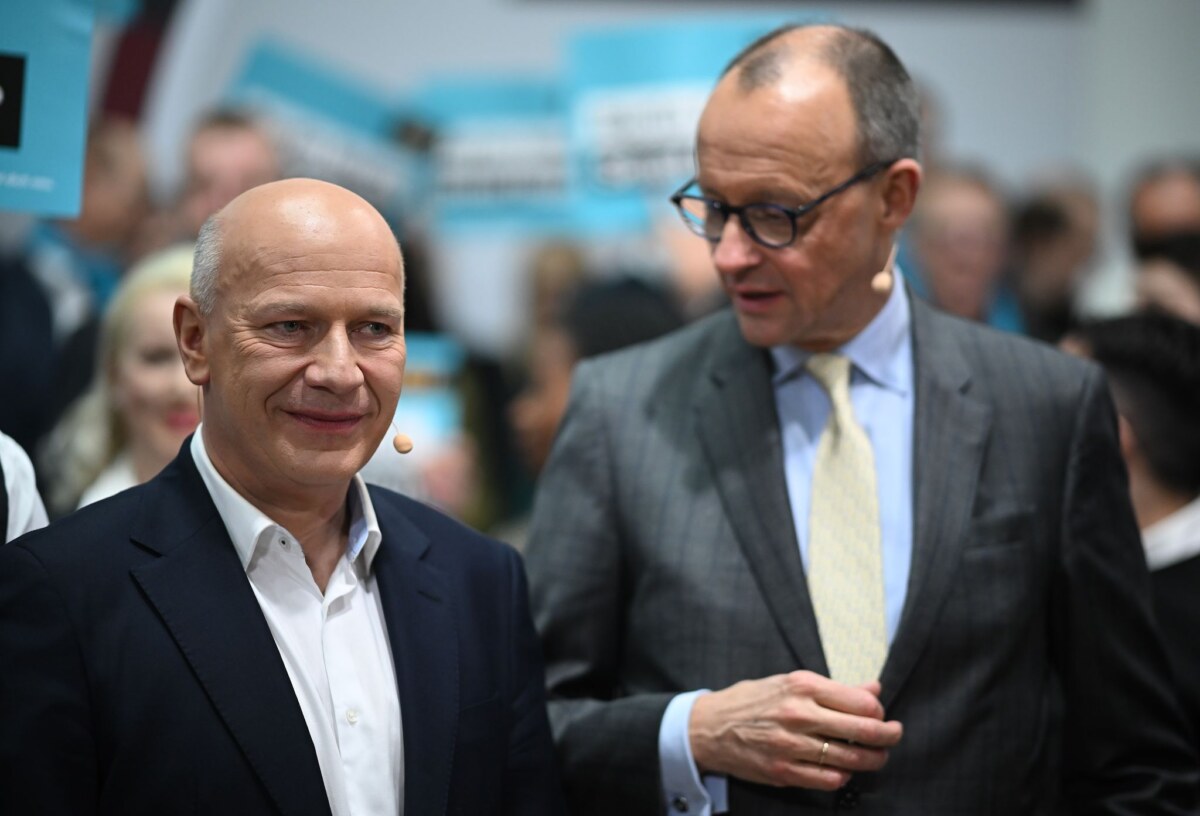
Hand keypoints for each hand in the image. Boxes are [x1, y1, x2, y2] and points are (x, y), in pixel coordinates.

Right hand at [689, 671, 901, 790]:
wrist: (709, 726)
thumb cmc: (753, 701)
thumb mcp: (791, 682)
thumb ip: (835, 689)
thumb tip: (873, 691)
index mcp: (802, 686)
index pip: (860, 703)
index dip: (878, 711)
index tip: (881, 714)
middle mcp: (798, 714)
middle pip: (862, 731)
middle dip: (888, 736)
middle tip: (895, 736)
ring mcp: (790, 746)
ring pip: (850, 759)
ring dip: (872, 760)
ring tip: (876, 757)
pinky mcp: (783, 772)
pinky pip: (828, 780)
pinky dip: (842, 776)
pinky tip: (843, 770)